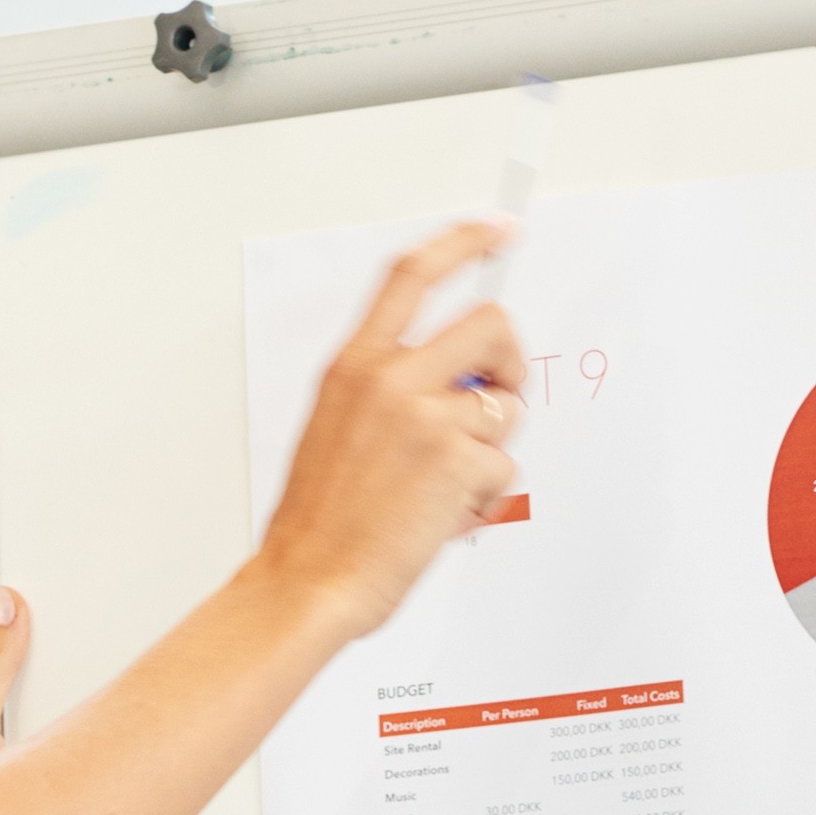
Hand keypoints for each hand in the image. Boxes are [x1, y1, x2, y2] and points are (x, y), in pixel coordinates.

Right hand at [254, 224, 527, 636]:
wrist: (307, 582)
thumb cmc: (319, 522)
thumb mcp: (335, 429)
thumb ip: (389, 392)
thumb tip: (457, 386)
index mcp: (353, 366)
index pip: (411, 275)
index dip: (462, 243)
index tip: (497, 232)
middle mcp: (388, 379)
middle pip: (490, 325)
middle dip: (509, 362)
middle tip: (497, 399)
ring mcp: (424, 417)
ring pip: (505, 408)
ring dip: (491, 448)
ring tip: (445, 485)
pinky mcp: (455, 459)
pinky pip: (503, 464)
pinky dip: (483, 496)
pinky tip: (442, 516)